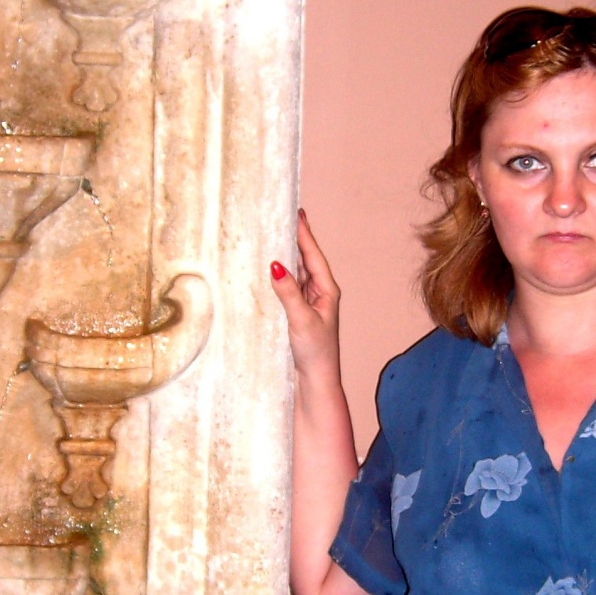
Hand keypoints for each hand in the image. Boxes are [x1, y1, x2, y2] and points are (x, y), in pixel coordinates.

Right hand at [269, 209, 341, 384]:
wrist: (316, 381)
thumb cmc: (316, 353)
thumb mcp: (301, 319)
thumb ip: (288, 292)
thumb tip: (276, 265)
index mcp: (327, 290)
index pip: (313, 255)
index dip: (304, 233)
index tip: (297, 212)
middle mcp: (319, 293)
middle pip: (304, 259)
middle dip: (293, 239)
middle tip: (280, 216)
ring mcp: (308, 303)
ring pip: (295, 272)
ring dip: (285, 255)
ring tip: (272, 235)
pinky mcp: (297, 313)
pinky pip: (288, 287)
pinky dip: (279, 275)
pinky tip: (268, 268)